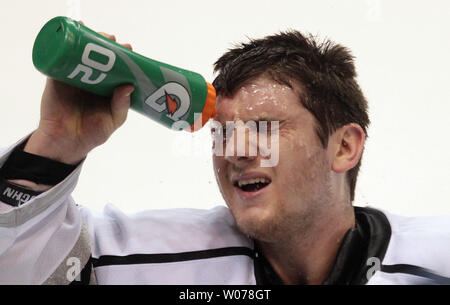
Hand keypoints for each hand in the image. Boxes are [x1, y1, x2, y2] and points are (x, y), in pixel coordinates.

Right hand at [25, 31, 134, 164]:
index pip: (116, 67)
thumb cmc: (93, 132)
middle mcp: (91, 79)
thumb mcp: (113, 120)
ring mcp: (73, 77)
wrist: (66, 142)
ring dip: (86, 40)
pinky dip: (63, 47)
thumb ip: (121, 105)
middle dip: (106, 45)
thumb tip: (128, 86)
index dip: (123, 57)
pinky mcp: (57, 78)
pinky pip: (58, 59)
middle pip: (98, 56)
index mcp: (107, 87)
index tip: (129, 49)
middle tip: (112, 40)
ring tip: (95, 34)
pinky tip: (69, 37)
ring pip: (80, 53)